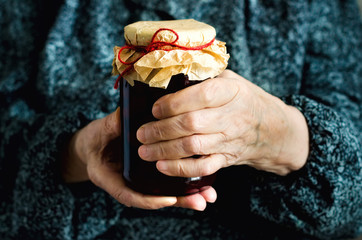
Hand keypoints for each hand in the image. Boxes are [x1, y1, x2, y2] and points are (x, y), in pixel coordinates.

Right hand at [61, 108, 216, 210]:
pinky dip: (186, 181)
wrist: (94, 146)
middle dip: (180, 200)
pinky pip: (169, 180)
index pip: (132, 196)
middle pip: (157, 198)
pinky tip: (205, 184)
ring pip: (166, 193)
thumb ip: (112, 126)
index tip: (168, 199)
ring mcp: (143, 179)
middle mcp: (132, 183)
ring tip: (208, 196)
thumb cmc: (96, 141)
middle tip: (200, 202)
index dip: (151, 199)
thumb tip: (125, 115)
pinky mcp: (152, 171)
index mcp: (116, 179)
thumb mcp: (100, 133)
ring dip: (188, 195)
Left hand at [136, 70, 308, 176]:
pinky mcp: (226, 158)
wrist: (272, 129)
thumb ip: (205, 77)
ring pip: (193, 147)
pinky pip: (202, 167)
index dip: (175, 103)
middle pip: (191, 124)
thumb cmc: (244, 100)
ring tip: (144, 150)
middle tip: (141, 133)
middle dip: (161, 130)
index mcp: (231, 92)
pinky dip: (181, 169)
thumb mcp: (231, 80)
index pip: (202, 95)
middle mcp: (231, 116)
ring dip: (164, 150)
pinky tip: (162, 166)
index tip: (155, 108)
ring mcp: (229, 139)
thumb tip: (169, 74)